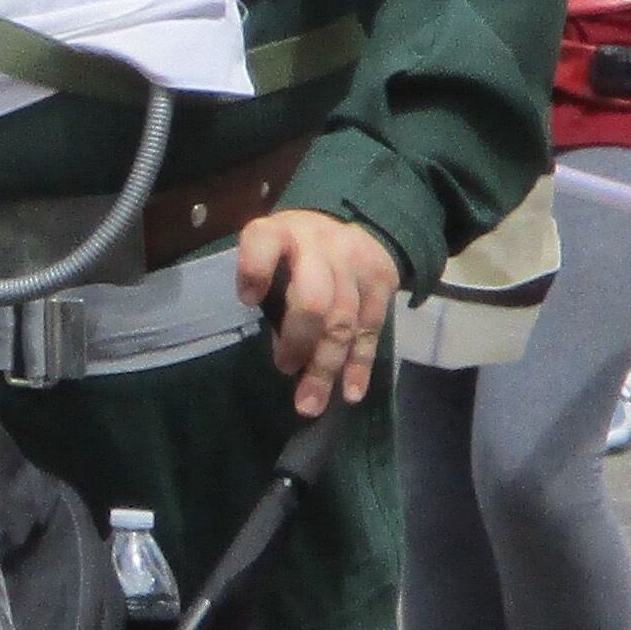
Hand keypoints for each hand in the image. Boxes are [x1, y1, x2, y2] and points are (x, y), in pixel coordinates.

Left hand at [240, 206, 400, 417]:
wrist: (354, 225)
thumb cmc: (295, 251)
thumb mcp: (273, 252)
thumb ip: (270, 291)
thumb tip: (284, 354)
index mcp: (281, 233)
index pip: (263, 243)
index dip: (255, 270)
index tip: (248, 300)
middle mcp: (319, 245)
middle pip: (314, 299)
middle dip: (298, 342)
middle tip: (285, 369)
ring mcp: (354, 264)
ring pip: (343, 322)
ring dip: (325, 368)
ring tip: (309, 404)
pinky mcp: (382, 282)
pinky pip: (371, 330)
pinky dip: (358, 366)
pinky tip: (349, 393)